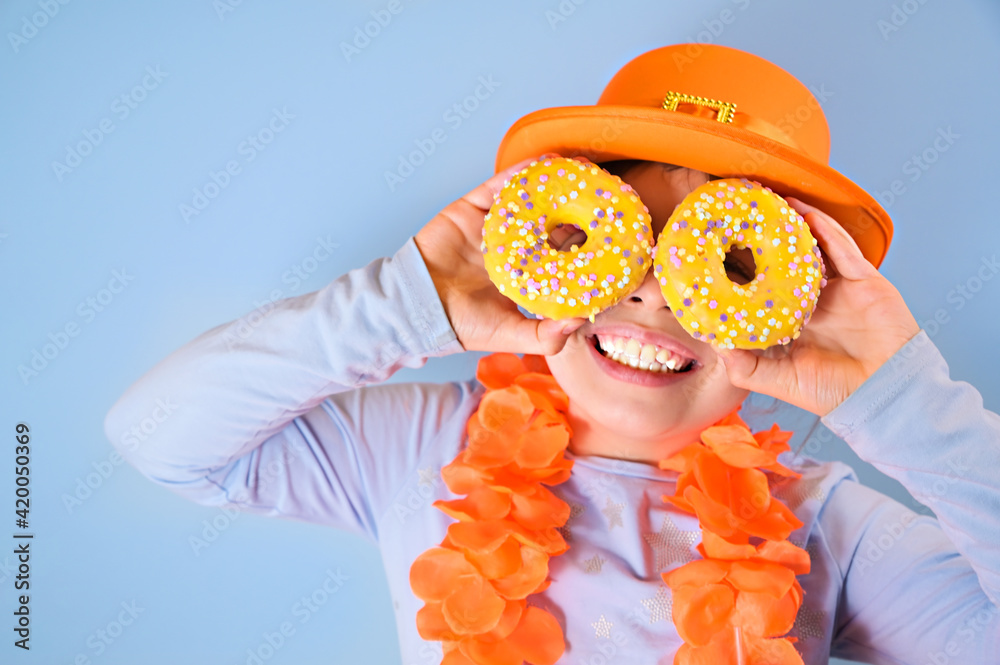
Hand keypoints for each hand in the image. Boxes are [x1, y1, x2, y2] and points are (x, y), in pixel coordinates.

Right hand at [413, 154, 586, 354]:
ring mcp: (493, 226)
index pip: (562, 255)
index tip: (612, 235)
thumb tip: (581, 324)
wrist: (416, 306)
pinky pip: (499, 186)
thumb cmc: (460, 324)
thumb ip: (544, 337)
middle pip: (551, 221)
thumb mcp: (510, 335)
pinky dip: (519, 174)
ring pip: (528, 199)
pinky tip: (543, 164)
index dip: (586, 244)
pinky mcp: (472, 208)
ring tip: (579, 170)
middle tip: (603, 195)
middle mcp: (513, 247)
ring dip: (552, 184)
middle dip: (576, 208)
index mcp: (525, 274)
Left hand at [716, 199, 920, 416]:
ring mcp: (838, 289)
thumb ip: (744, 366)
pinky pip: (842, 249)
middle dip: (764, 242)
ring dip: (792, 227)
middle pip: (784, 263)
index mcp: (791, 322)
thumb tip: (713, 344)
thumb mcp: (777, 381)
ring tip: (769, 204)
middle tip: (739, 217)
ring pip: (813, 249)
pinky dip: (824, 229)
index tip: (714, 253)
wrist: (884, 395)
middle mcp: (812, 302)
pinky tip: (804, 213)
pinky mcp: (864, 281)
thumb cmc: (832, 393)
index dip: (741, 271)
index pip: (761, 290)